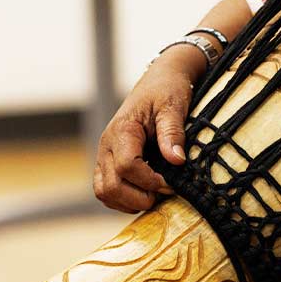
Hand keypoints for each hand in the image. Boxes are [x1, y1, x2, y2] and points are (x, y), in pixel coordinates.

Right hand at [94, 53, 197, 213]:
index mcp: (122, 130)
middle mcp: (107, 144)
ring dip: (129, 202)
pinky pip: (105, 189)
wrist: (159, 80)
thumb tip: (176, 160)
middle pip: (111, 186)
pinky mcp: (108, 161)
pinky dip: (123, 199)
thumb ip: (172, 133)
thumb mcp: (173, 106)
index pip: (127, 166)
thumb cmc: (167, 90)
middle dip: (139, 197)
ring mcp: (105, 154)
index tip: (172, 182)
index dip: (150, 181)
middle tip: (163, 192)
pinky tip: (144, 193)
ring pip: (103, 192)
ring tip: (155, 195)